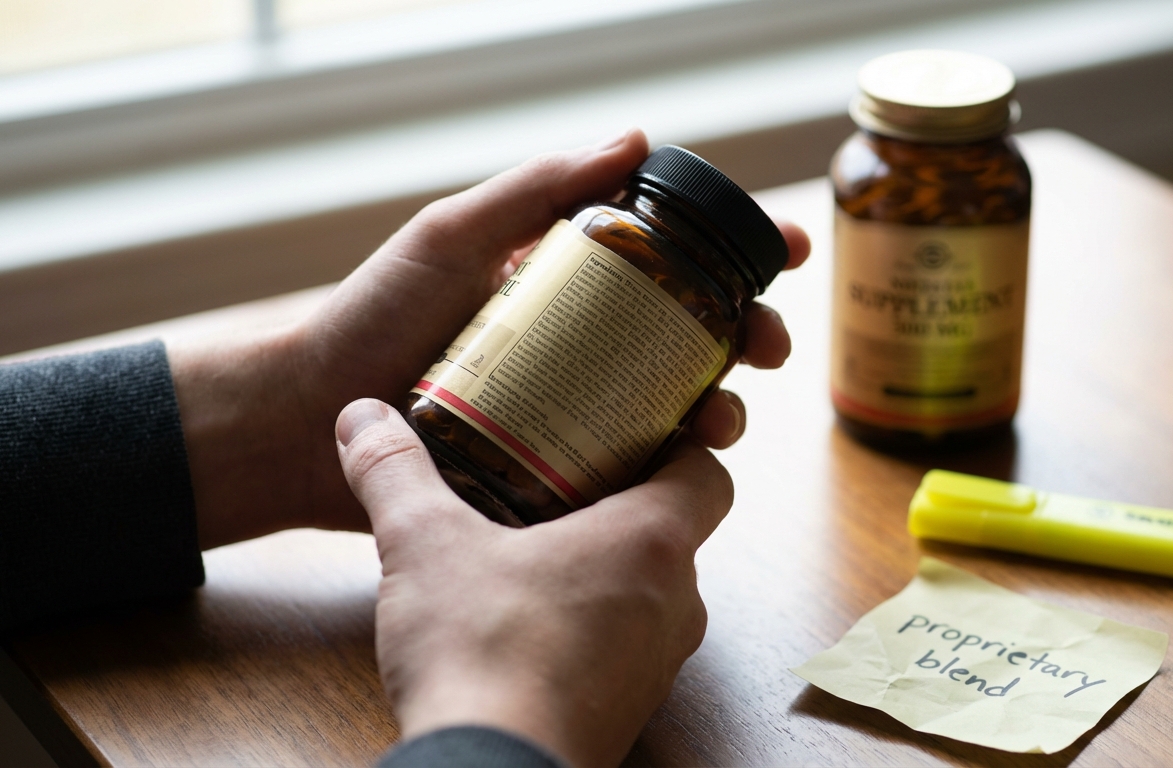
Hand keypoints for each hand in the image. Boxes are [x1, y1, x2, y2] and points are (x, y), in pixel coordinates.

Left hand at [167, 129, 808, 548]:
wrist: (308, 419)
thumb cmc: (373, 317)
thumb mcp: (453, 238)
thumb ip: (534, 189)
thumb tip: (636, 136)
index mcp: (569, 283)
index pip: (673, 259)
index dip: (738, 254)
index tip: (785, 254)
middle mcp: (584, 345)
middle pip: (695, 337)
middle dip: (750, 337)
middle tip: (767, 347)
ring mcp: (576, 411)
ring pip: (678, 408)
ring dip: (722, 410)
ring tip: (718, 419)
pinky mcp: (559, 473)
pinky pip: (633, 471)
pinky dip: (674, 470)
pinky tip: (683, 467)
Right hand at [336, 398, 728, 767]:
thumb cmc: (481, 657)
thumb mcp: (424, 546)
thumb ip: (394, 473)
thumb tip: (363, 418)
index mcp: (652, 542)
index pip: (708, 473)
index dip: (681, 445)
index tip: (634, 433)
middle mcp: (676, 602)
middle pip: (675, 532)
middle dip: (622, 503)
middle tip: (563, 480)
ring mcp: (658, 663)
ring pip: (651, 593)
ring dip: (604, 569)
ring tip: (536, 548)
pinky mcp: (630, 708)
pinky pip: (626, 646)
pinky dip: (591, 624)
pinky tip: (527, 622)